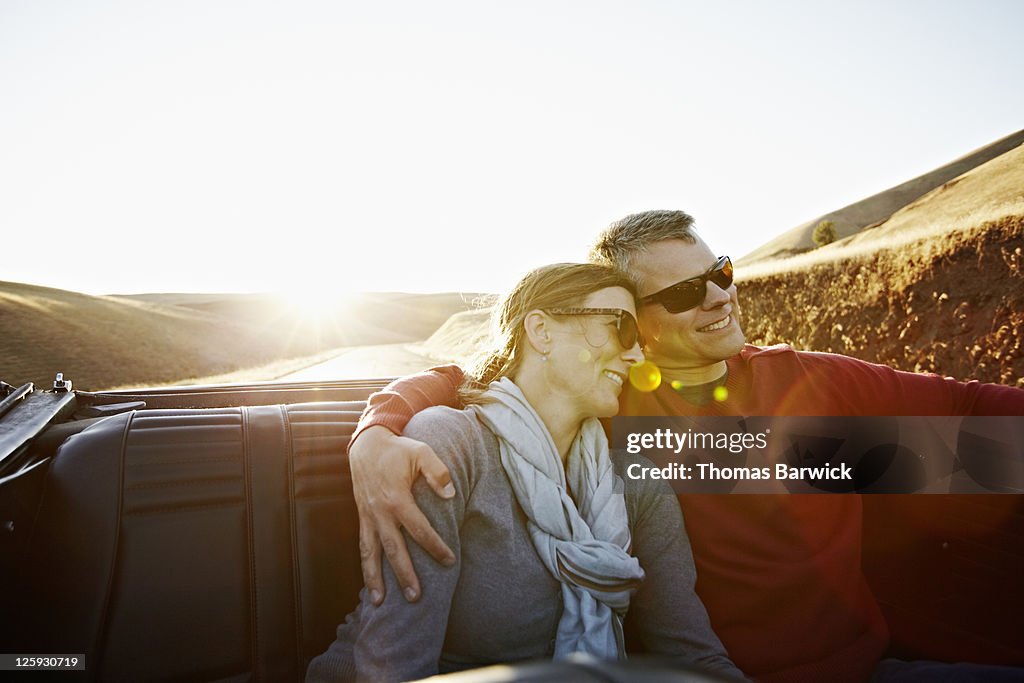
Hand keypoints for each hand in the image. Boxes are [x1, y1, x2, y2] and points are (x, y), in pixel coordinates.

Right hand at [348, 425, 455, 604]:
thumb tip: (450, 495)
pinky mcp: (362, 518)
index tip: (450, 560)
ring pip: (371, 553)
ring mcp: (368, 516)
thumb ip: (437, 472)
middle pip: (393, 549)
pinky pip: (363, 545)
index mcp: (397, 498)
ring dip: (374, 578)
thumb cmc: (398, 450)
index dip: (435, 546)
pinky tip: (370, 584)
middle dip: (404, 574)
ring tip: (378, 602)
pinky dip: (365, 565)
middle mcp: (380, 512)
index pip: (419, 529)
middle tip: (416, 597)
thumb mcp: (422, 452)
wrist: (367, 445)